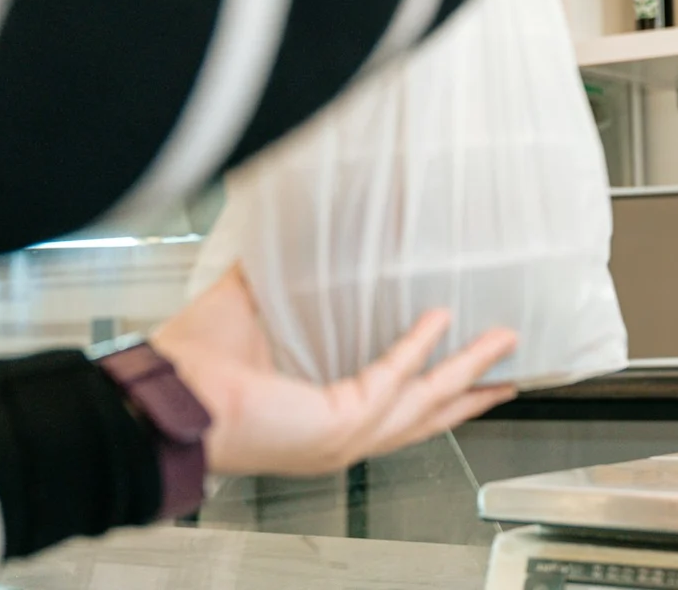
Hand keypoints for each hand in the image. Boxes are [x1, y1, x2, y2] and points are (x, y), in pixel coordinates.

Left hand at [149, 265, 518, 476]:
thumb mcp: (251, 316)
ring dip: (469, 372)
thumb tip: (290, 241)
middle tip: (511, 375)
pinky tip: (441, 322)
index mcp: (322, 420)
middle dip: (474, 393)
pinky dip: (420, 348)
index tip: (470, 377)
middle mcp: (339, 436)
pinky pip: (394, 378)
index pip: (395, 408)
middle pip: (428, 416)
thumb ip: (278, 285)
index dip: (437, 391)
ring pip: (427, 403)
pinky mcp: (340, 420)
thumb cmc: (193, 374)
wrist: (165, 401)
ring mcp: (345, 434)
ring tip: (502, 343)